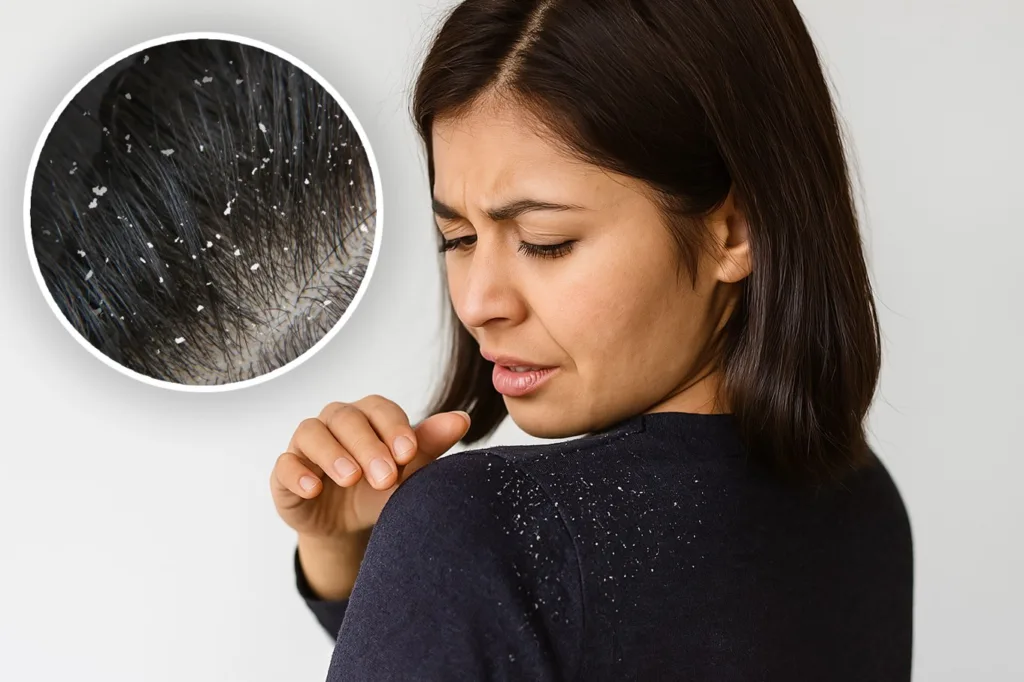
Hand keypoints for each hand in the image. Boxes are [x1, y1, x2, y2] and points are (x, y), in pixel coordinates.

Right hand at [271, 395, 471, 539]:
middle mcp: (334, 422)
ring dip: (333, 454)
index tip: (409, 453)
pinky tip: (314, 488)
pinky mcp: (284, 472)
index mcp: (368, 415)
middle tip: (386, 476)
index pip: (379, 409)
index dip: (394, 427)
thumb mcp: (407, 470)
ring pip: (311, 433)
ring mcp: (306, 446)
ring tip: (352, 477)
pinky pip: (284, 464)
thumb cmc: (380, 487)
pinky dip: (297, 473)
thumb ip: (430, 444)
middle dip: (367, 445)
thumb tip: (462, 418)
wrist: (349, 525)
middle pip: (346, 418)